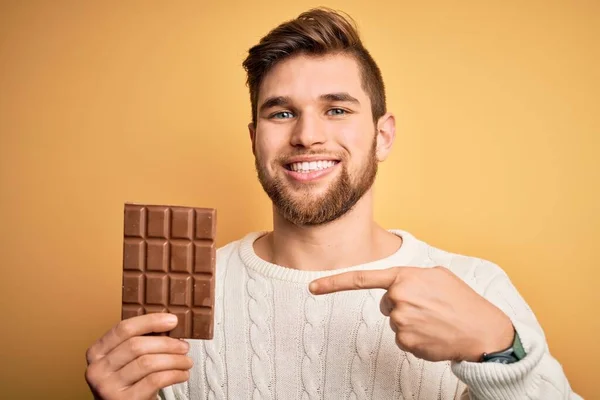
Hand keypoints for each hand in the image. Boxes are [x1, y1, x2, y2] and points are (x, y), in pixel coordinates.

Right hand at [85, 313, 192, 399]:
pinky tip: (182, 374)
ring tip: (186, 362)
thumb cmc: (129, 383)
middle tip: (184, 346)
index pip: (123, 329)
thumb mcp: (125, 361)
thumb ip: (139, 342)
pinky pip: (154, 380)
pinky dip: (173, 374)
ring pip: (147, 363)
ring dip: (174, 360)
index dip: (150, 321)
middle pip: (136, 345)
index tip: (173, 320)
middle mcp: (97, 369)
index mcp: (96, 352)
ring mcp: (108, 387)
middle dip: (166, 344)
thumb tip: (169, 324)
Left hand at [309, 266, 514, 362]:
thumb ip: (410, 276)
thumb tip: (394, 289)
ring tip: (435, 319)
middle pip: (386, 304)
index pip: (362, 279)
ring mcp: (401, 323)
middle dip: (401, 304)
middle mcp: (398, 299)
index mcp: (404, 277)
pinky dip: (416, 337)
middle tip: (428, 306)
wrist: (482, 330)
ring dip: (411, 321)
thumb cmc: (461, 300)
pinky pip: (402, 338)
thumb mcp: (437, 275)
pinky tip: (433, 333)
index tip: (312, 287)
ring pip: (395, 322)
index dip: (334, 283)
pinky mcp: (406, 343)